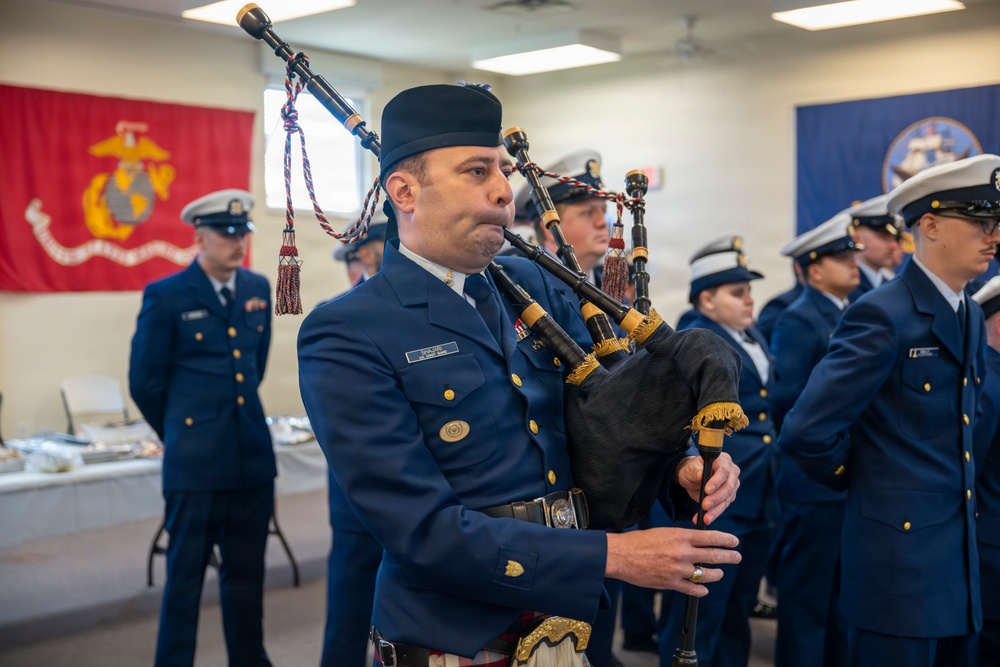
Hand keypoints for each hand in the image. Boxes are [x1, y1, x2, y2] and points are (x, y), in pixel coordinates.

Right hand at [605, 527, 740, 594]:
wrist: (621, 555)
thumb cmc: (639, 541)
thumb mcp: (663, 532)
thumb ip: (681, 537)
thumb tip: (697, 541)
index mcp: (681, 536)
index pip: (711, 537)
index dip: (726, 540)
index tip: (734, 541)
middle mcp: (682, 552)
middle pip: (714, 555)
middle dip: (730, 557)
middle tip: (737, 556)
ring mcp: (678, 569)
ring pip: (706, 574)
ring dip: (717, 574)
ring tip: (720, 573)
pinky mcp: (671, 583)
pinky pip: (693, 589)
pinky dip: (701, 590)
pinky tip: (704, 589)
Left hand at [675, 452, 739, 525]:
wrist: (692, 478)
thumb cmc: (692, 470)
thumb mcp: (690, 469)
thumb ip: (696, 472)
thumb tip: (701, 476)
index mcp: (723, 460)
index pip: (723, 471)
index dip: (716, 481)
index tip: (707, 490)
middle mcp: (731, 473)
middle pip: (728, 487)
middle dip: (716, 498)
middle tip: (704, 505)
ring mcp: (732, 486)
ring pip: (727, 499)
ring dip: (716, 510)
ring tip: (705, 517)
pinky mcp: (729, 497)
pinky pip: (723, 507)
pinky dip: (714, 514)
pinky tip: (705, 519)